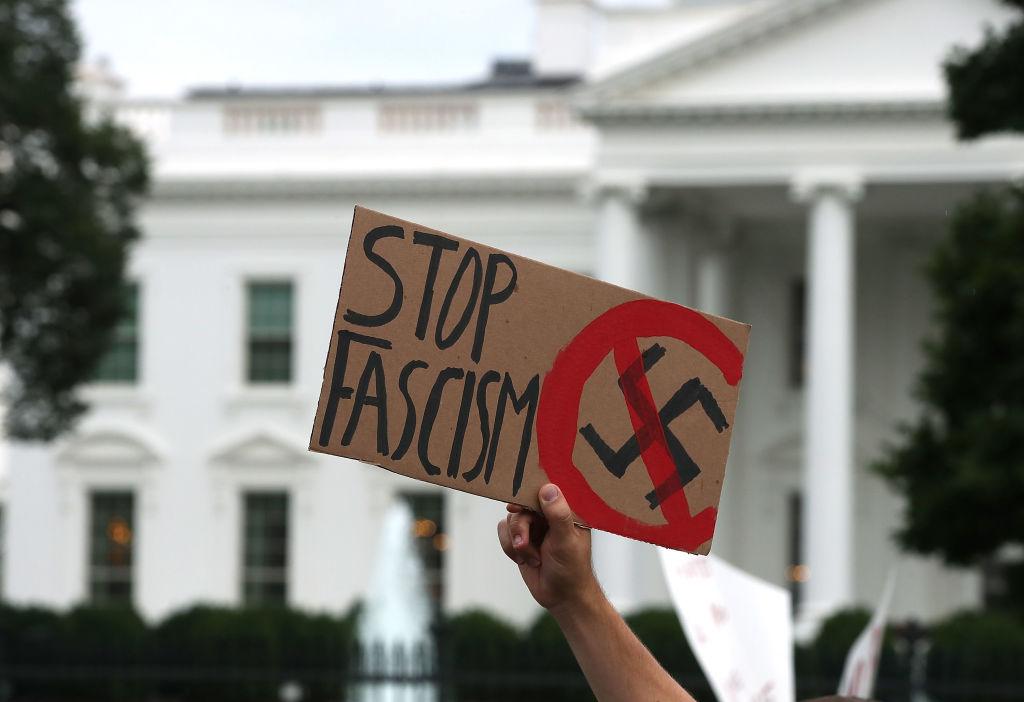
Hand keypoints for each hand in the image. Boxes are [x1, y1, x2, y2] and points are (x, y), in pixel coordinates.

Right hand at [496, 483, 600, 613]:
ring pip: (510, 519)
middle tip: (522, 543)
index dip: (528, 492)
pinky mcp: (521, 538)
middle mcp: (548, 514)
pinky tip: (524, 559)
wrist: (560, 596)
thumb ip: (558, 514)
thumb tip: (548, 488)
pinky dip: (509, 547)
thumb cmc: (571, 569)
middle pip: (522, 504)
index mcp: (566, 509)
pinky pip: (503, 532)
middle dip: (520, 527)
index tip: (515, 505)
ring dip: (517, 541)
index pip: (546, 490)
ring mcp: (534, 526)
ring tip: (531, 557)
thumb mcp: (566, 541)